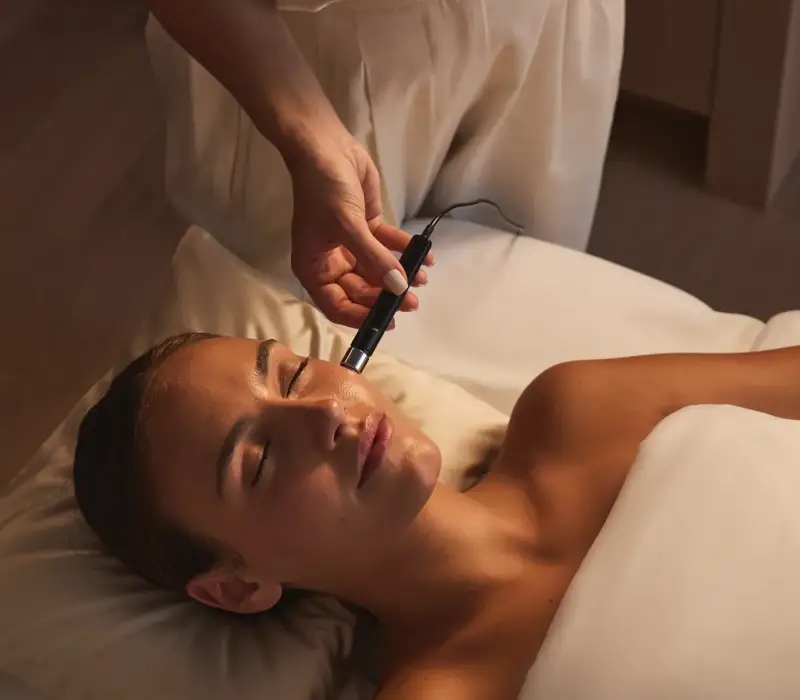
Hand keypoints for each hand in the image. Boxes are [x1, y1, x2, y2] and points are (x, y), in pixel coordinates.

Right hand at [288, 134, 432, 327]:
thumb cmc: (324, 189)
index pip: (336, 305)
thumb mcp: (347, 226)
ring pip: (378, 271)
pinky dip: (405, 252)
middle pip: (360, 291)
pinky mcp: (367, 228)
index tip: (387, 321)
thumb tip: (399, 289)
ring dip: (400, 275)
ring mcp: (350, 246)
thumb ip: (374, 260)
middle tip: (412, 301)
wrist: (325, 146)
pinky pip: (388, 247)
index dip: (361, 317)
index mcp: (314, 268)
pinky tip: (425, 257)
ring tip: (422, 279)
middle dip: (386, 297)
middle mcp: (331, 262)